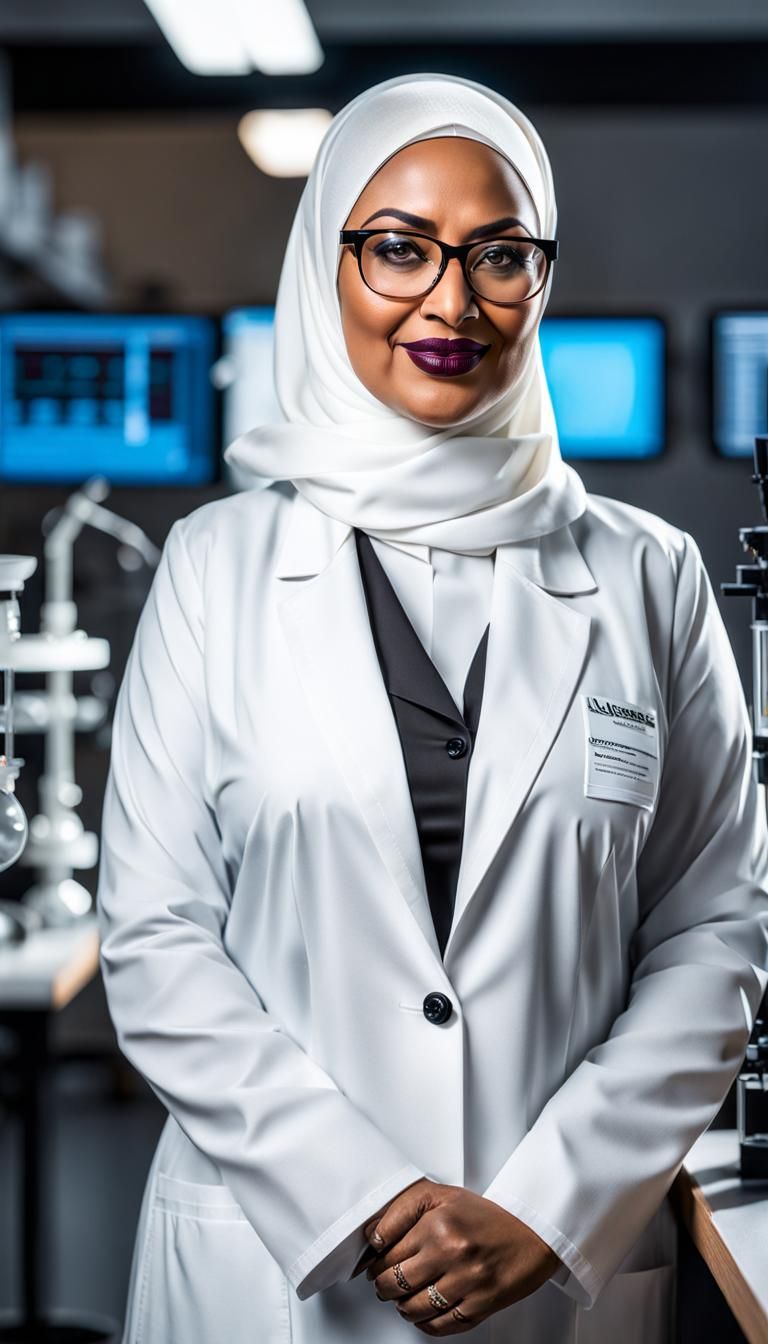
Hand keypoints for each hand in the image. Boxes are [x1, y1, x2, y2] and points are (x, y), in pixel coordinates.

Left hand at [361, 1177, 561, 1334]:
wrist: (532, 1231)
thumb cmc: (485, 1215)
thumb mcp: (442, 1196)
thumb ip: (404, 1209)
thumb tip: (373, 1236)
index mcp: (437, 1223)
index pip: (387, 1251)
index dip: (374, 1261)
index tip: (372, 1265)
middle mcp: (450, 1251)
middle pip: (395, 1281)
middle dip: (382, 1286)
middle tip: (383, 1284)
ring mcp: (467, 1281)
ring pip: (414, 1307)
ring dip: (402, 1307)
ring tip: (401, 1300)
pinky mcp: (481, 1305)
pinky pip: (442, 1325)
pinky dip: (426, 1325)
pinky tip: (423, 1315)